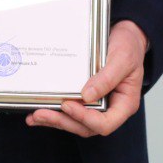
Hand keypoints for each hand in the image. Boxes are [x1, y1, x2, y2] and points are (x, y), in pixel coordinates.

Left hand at [26, 20, 146, 136]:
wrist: (125, 35)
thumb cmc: (128, 47)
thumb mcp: (121, 59)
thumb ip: (107, 78)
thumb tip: (87, 96)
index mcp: (124, 104)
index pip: (105, 123)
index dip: (85, 118)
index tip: (68, 105)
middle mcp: (110, 108)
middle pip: (86, 126)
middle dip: (63, 121)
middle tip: (42, 114)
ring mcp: (97, 104)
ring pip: (76, 122)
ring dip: (55, 120)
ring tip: (34, 117)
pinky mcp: (85, 98)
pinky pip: (71, 110)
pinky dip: (55, 112)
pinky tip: (38, 112)